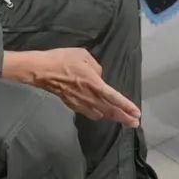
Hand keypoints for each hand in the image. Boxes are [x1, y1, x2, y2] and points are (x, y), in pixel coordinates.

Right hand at [2, 49, 140, 127]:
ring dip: (113, 117)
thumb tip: (98, 77)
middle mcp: (89, 96)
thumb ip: (95, 67)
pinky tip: (102, 115)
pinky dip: (99, 114)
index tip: (136, 113)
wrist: (41, 71)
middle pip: (110, 110)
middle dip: (124, 118)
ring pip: (100, 114)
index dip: (126, 106)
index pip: (114, 97)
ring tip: (123, 121)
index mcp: (94, 83)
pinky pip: (89, 113)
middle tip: (135, 123)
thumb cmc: (63, 59)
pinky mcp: (72, 105)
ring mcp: (80, 103)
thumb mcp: (83, 55)